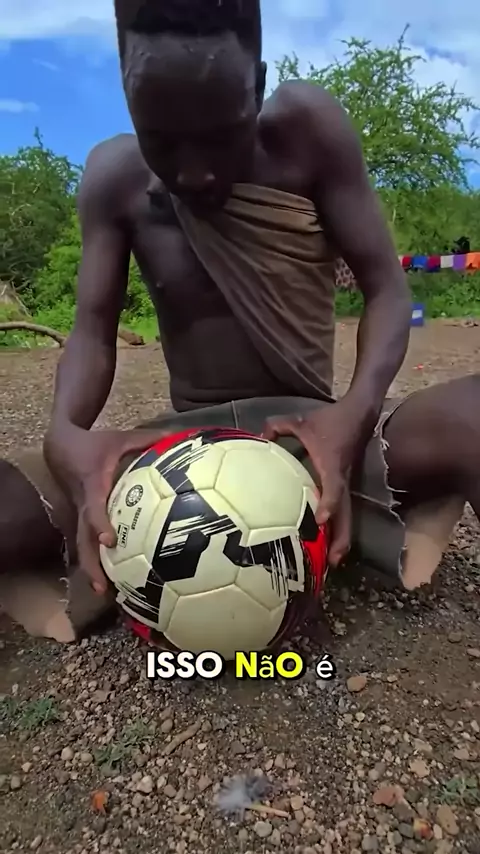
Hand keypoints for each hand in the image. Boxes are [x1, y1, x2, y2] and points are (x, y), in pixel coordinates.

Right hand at [45, 427, 168, 593]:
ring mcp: (79, 515)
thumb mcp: (121, 438)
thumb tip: (183, 438)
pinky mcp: (80, 521)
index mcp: (93, 485)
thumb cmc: (95, 444)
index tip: (109, 540)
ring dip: (91, 570)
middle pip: (82, 539)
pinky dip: (94, 562)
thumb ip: (150, 440)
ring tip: (104, 594)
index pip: (94, 506)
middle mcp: (83, 505)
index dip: (100, 522)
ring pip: (81, 546)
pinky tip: (109, 582)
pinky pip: (85, 544)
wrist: (60, 447)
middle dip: (91, 563)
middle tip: (103, 587)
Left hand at [263, 404, 357, 567]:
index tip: (320, 521)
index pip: (333, 488)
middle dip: (341, 539)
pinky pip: (343, 509)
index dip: (328, 504)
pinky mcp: (346, 484)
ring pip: (347, 516)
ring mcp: (346, 483)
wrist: (360, 414)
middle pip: (346, 514)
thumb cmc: (330, 420)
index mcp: (331, 465)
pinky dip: (338, 527)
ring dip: (342, 539)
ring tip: (331, 563)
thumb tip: (257, 437)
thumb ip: (277, 426)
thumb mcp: (301, 420)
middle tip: (332, 563)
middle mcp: (342, 479)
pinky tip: (327, 542)